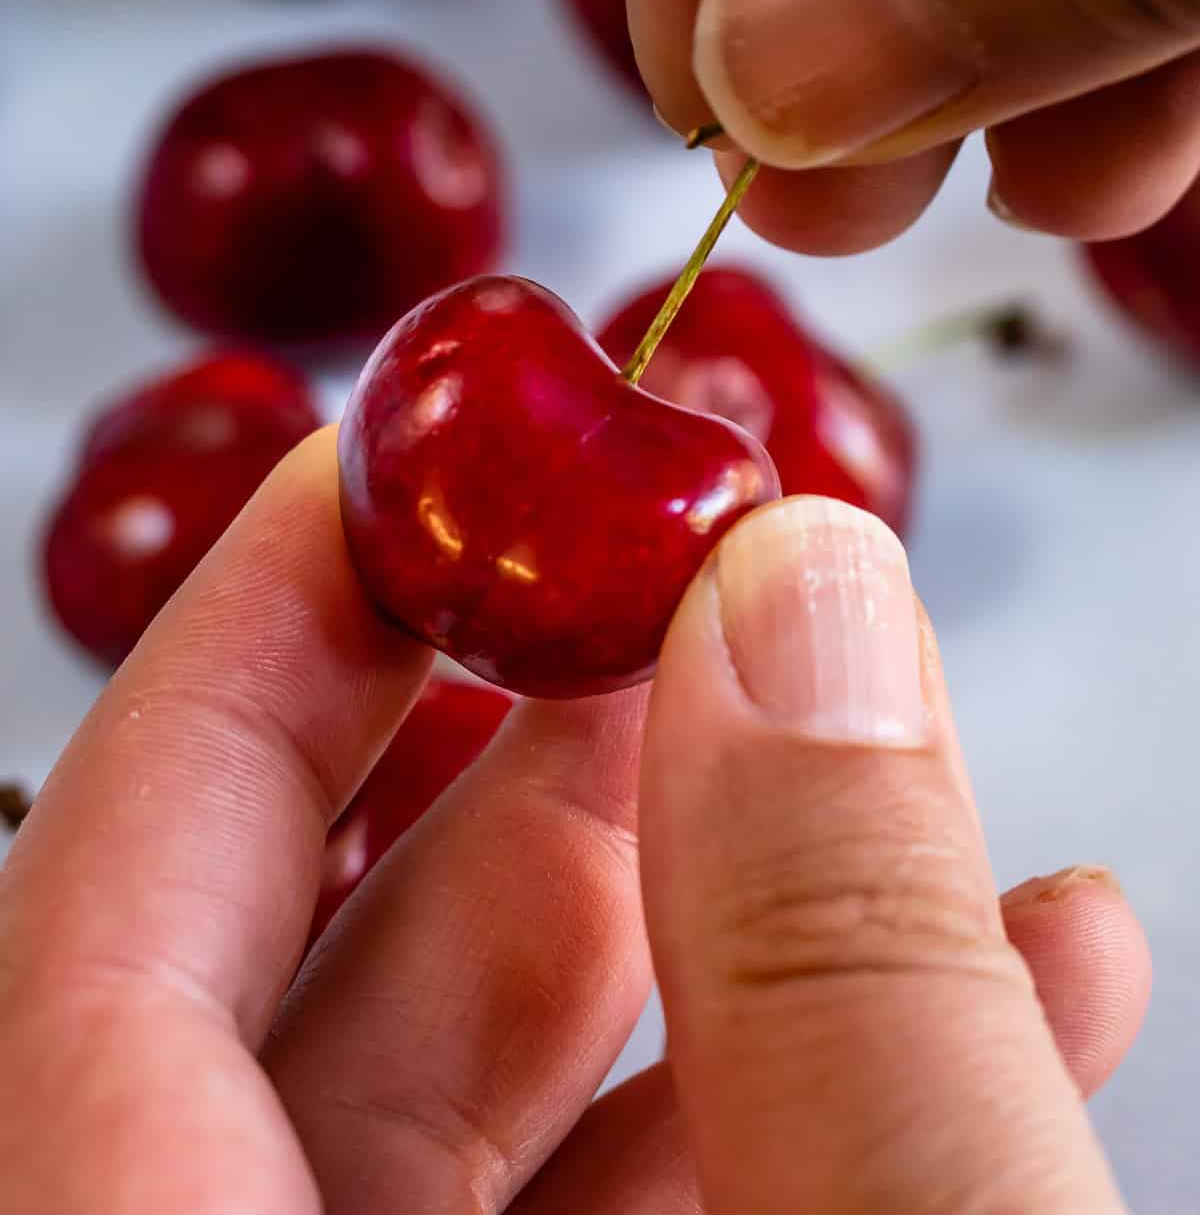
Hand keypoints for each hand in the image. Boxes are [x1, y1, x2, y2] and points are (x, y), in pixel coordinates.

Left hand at [0, 434, 1148, 1211]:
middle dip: (541, 763)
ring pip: (483, 1140)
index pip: (95, 918)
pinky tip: (1011, 993)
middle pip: (306, 1006)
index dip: (241, 650)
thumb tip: (799, 606)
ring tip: (902, 766)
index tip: (379, 469)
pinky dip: (799, 1116)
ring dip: (725, 932)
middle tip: (676, 587)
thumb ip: (838, 982)